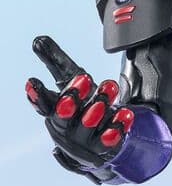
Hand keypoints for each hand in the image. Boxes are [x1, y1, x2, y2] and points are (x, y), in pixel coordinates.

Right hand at [25, 36, 133, 173]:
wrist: (97, 143)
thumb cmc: (80, 106)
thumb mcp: (70, 80)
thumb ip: (55, 61)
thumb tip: (38, 40)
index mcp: (55, 111)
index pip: (43, 104)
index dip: (37, 94)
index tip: (33, 81)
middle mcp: (67, 128)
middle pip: (64, 117)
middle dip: (72, 98)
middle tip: (84, 79)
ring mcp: (84, 140)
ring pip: (89, 125)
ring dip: (98, 107)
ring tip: (109, 88)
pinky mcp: (104, 146)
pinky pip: (110, 138)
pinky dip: (117, 126)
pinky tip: (125, 113)